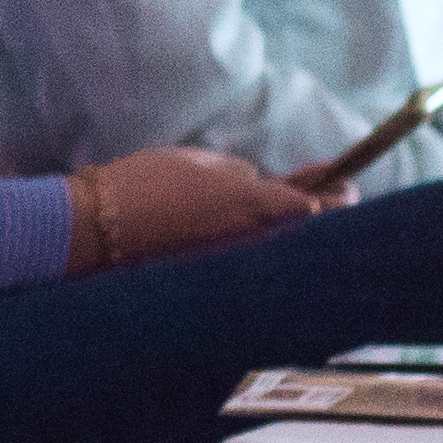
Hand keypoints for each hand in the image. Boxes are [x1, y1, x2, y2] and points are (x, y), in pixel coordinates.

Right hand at [80, 147, 320, 263]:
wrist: (96, 231)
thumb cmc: (143, 184)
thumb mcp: (195, 161)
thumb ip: (236, 172)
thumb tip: (255, 182)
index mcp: (256, 204)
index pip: (316, 204)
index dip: (335, 193)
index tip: (346, 183)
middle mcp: (256, 241)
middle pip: (306, 232)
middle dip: (324, 214)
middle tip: (338, 196)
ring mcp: (239, 266)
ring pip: (280, 250)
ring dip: (292, 234)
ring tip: (299, 216)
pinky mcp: (218, 281)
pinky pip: (252, 263)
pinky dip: (262, 250)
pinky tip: (258, 239)